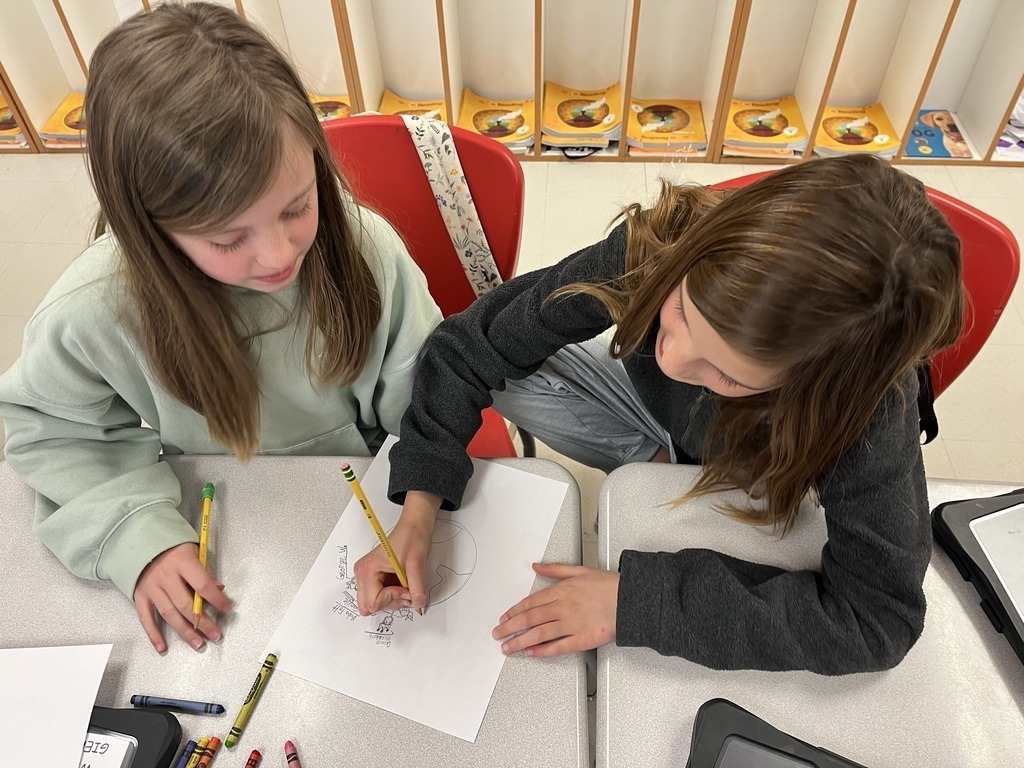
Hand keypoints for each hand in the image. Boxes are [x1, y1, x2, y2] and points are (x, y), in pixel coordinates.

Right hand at [133, 543, 232, 652]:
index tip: (227, 608)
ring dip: (184, 631)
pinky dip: (153, 634)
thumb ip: (205, 572)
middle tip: (215, 635)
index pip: (202, 584)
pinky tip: (162, 647)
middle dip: (202, 622)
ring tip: (198, 643)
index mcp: (182, 563)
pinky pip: (145, 618)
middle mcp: (165, 577)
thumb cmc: (174, 549)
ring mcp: (151, 588)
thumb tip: (219, 589)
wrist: (142, 543)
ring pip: (168, 614)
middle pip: (185, 604)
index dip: (216, 598)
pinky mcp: (140, 596)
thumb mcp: (194, 552)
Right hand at [353, 491, 440, 614]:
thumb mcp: (417, 563)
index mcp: (368, 569)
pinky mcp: (374, 576)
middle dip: (389, 602)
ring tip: (406, 582)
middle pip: (369, 606)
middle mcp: (362, 573)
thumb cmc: (412, 538)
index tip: (407, 589)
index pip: (373, 602)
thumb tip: (418, 604)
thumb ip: (417, 587)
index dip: (393, 598)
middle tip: (405, 590)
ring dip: (392, 598)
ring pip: (374, 603)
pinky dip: (392, 594)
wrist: (414, 525)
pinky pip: (380, 595)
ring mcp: (367, 575)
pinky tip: (402, 581)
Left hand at [492, 563, 618, 657]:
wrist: (631, 600)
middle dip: (510, 627)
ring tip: (507, 647)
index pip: (531, 602)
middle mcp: (563, 607)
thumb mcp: (580, 570)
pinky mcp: (582, 639)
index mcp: (562, 590)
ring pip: (539, 634)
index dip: (514, 611)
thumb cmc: (609, 585)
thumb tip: (537, 566)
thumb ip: (555, 569)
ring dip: (520, 641)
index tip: (504, 617)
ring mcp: (571, 625)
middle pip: (529, 618)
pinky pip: (558, 647)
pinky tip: (531, 653)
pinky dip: (543, 651)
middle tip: (497, 634)